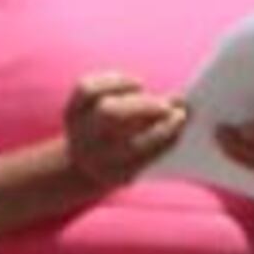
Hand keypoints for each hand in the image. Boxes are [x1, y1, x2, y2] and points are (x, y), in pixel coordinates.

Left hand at [64, 71, 187, 187]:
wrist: (87, 167)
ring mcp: (78, 130)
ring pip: (98, 100)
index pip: (139, 149)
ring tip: (143, 89)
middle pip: (112, 116)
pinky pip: (86, 88)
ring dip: (126, 91)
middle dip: (144, 105)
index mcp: (114, 172)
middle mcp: (91, 151)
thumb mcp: (146, 156)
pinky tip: (130, 84)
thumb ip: (163, 133)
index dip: (162, 130)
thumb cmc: (129, 156)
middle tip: (166, 102)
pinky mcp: (71, 111)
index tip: (181, 115)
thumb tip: (182, 103)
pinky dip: (110, 81)